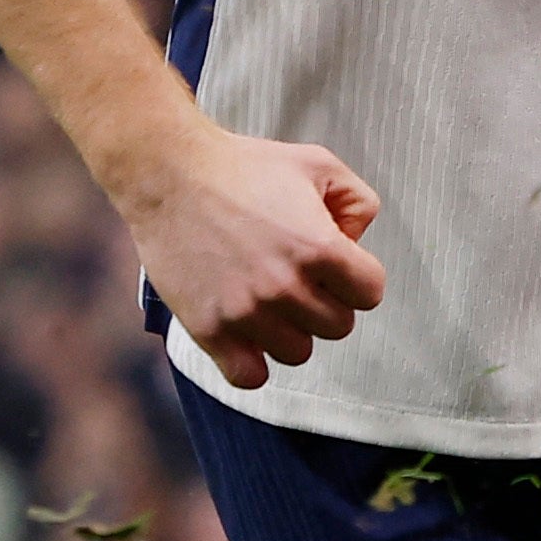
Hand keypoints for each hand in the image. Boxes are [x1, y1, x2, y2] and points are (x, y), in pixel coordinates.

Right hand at [113, 118, 387, 388]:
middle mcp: (285, 287)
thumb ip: (358, 202)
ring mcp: (246, 312)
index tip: (335, 264)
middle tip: (298, 277)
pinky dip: (252, 361)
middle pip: (338, 325)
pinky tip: (247, 332)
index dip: (357, 277)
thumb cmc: (242, 166)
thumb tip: (358, 242)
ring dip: (291, 330)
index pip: (371, 293)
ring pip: (298, 352)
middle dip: (326, 301)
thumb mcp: (318, 164)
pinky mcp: (209, 329)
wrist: (169, 173)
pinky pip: (250, 376)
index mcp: (319, 247)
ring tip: (269, 299)